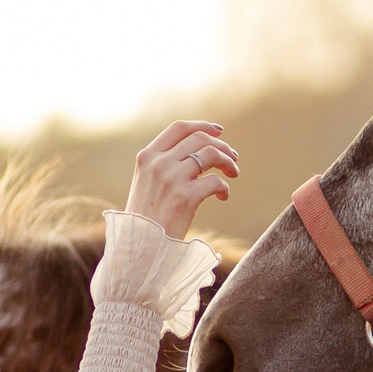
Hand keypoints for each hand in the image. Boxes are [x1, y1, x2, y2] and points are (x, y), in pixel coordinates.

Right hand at [124, 119, 238, 238]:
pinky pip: (215, 181)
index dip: (202, 126)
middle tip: (233, 158)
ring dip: (227, 162)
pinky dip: (224, 187)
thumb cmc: (145, 218)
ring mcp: (172, 178)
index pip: (178, 128)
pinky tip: (222, 196)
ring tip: (233, 173)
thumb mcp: (146, 184)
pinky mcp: (185, 197)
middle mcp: (158, 163)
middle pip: (199, 139)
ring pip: (211, 154)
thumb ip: (163, 165)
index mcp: (147, 157)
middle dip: (221, 146)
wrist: (139, 245)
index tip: (218, 131)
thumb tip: (195, 153)